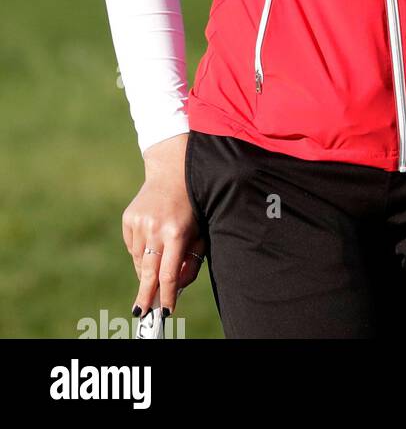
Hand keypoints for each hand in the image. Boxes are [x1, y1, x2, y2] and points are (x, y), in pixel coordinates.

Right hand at [121, 134, 205, 320]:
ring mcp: (139, 223)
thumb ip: (191, 259)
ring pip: (139, 260)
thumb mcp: (200, 230)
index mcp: (176, 232)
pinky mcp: (128, 218)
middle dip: (145, 295)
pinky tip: (152, 236)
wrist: (174, 168)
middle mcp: (155, 228)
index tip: (166, 311)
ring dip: (147, 267)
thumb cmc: (194, 203)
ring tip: (159, 254)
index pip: (169, 273)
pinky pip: (132, 246)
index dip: (167, 295)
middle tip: (141, 313)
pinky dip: (141, 249)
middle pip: (147, 272)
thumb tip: (178, 287)